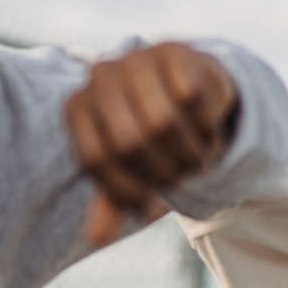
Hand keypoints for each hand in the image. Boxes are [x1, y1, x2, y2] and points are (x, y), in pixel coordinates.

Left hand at [65, 43, 238, 246]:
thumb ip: (113, 197)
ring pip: (163, 120)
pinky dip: (204, 126)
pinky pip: (191, 98)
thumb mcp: (129, 164)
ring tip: (198, 162)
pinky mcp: (172, 50)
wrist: (185, 83)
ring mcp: (135, 58)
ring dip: (187, 151)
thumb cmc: (149, 129)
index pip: (96, 158)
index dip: (126, 190)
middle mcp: (100, 76)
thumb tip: (98, 237)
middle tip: (183, 182)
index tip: (152, 207)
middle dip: (163, 171)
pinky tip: (209, 134)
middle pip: (131, 141)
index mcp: (78, 105)